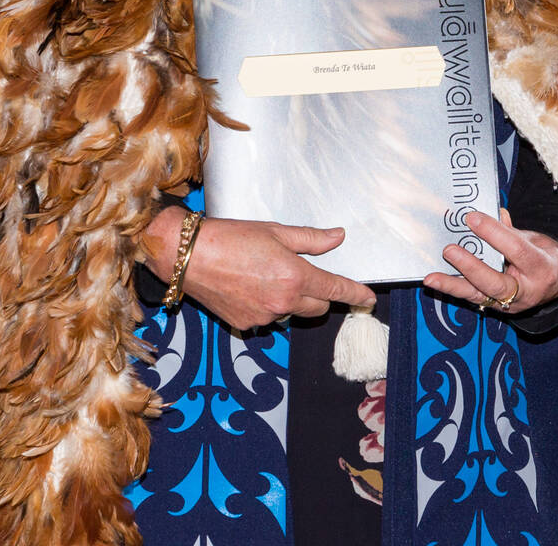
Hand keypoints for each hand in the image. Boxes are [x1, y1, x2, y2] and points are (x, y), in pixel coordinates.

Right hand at [145, 209, 377, 331]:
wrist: (188, 256)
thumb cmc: (231, 237)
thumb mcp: (275, 231)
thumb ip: (311, 239)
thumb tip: (338, 237)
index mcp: (295, 276)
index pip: (335, 289)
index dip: (356, 294)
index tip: (369, 299)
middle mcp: (283, 302)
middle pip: (317, 307)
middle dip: (318, 294)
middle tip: (302, 274)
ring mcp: (264, 317)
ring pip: (290, 312)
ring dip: (288, 299)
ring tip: (262, 274)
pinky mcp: (246, 325)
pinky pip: (267, 318)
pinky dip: (265, 305)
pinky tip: (247, 286)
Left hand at [423, 207, 557, 315]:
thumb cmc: (544, 256)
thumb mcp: (536, 240)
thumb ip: (512, 230)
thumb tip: (493, 213)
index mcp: (541, 268)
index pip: (516, 250)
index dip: (494, 234)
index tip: (472, 217)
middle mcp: (527, 291)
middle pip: (497, 283)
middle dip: (471, 267)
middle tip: (449, 250)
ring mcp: (511, 304)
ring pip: (480, 297)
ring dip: (453, 287)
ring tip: (431, 278)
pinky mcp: (497, 308)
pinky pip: (474, 299)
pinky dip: (454, 290)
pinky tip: (435, 282)